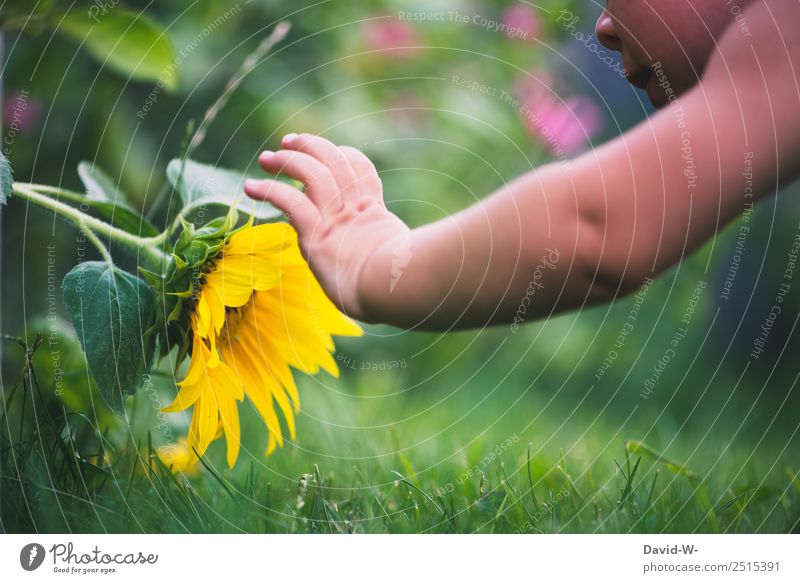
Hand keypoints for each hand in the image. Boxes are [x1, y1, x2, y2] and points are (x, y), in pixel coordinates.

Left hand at [244, 133, 409, 321]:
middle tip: (290, 141)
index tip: (332, 151)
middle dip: (311, 146)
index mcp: (374, 214)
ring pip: (311, 173)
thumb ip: (385, 261)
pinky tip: (251, 187)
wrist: (396, 290)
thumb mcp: (396, 266)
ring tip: (267, 158)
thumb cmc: (398, 288)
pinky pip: (289, 200)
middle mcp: (353, 210)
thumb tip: (394, 277)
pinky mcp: (316, 232)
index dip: (344, 155)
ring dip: (287, 161)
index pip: (360, 172)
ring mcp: (335, 219)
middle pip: (334, 162)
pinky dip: (268, 190)